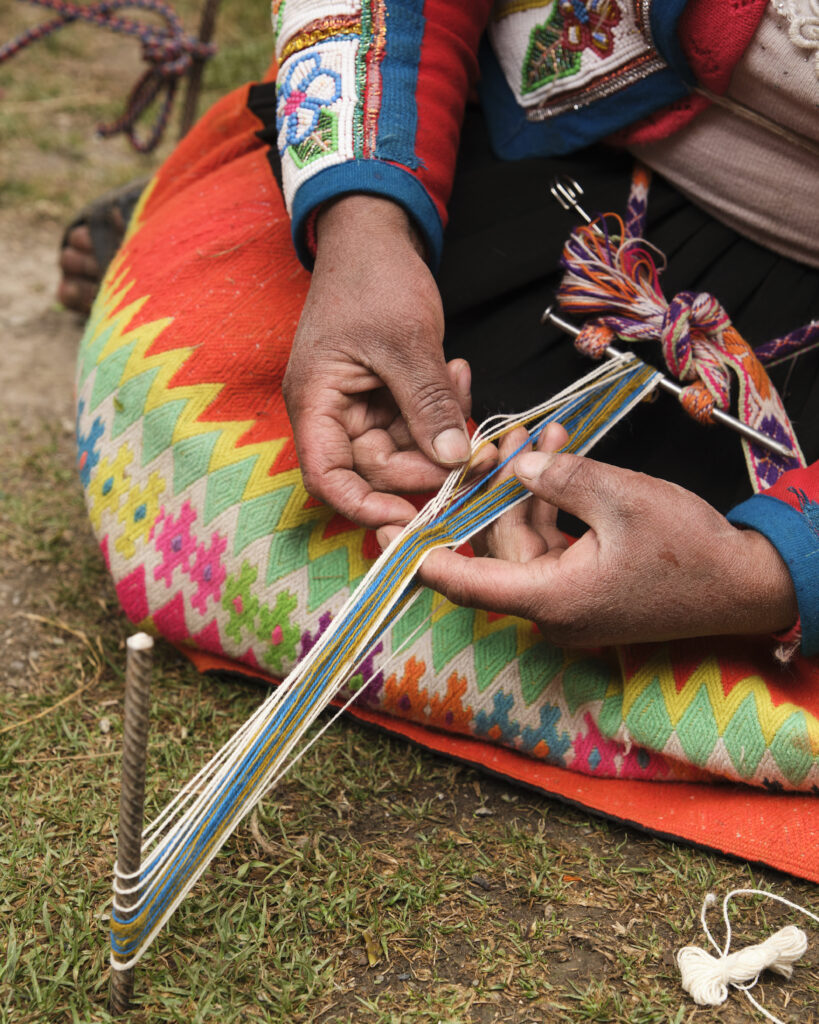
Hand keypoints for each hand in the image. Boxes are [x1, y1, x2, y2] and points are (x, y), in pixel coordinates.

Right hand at [283, 195, 473, 527]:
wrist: (374, 234)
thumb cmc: (372, 276)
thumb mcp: (404, 341)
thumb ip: (427, 404)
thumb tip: (454, 461)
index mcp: (316, 401)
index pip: (328, 477)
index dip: (364, 505)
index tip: (410, 516)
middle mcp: (333, 412)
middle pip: (377, 467)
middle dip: (427, 462)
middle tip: (476, 451)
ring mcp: (361, 404)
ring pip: (405, 447)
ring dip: (441, 429)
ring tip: (462, 383)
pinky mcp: (387, 394)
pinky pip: (417, 421)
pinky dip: (442, 407)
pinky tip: (459, 372)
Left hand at [381, 425, 797, 647]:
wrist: (745, 585)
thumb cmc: (690, 551)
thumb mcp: (624, 500)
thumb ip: (563, 480)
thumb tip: (517, 470)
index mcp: (552, 599)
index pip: (469, 584)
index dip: (425, 559)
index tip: (390, 536)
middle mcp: (552, 608)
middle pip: (498, 548)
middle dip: (497, 489)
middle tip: (501, 438)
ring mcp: (569, 600)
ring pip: (525, 540)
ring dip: (530, 490)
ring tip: (542, 436)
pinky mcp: (585, 586)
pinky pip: (551, 543)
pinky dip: (554, 505)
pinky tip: (560, 458)